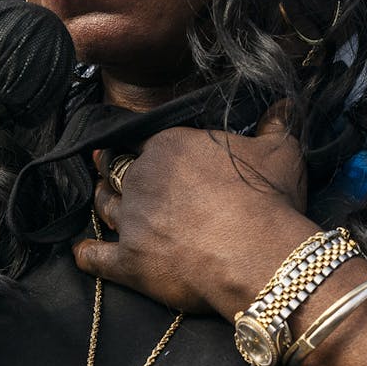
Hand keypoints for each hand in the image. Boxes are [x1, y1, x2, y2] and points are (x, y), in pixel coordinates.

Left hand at [75, 108, 312, 314]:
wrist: (258, 254)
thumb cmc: (268, 199)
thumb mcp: (281, 152)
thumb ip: (277, 124)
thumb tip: (286, 104)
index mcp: (170, 145)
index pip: (145, 140)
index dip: (145, 148)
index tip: (148, 154)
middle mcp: (143, 178)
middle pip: (118, 171)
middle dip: (117, 171)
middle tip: (116, 174)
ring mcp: (131, 220)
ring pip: (104, 206)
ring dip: (103, 203)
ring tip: (103, 203)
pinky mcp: (129, 261)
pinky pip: (96, 257)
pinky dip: (87, 255)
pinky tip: (80, 254)